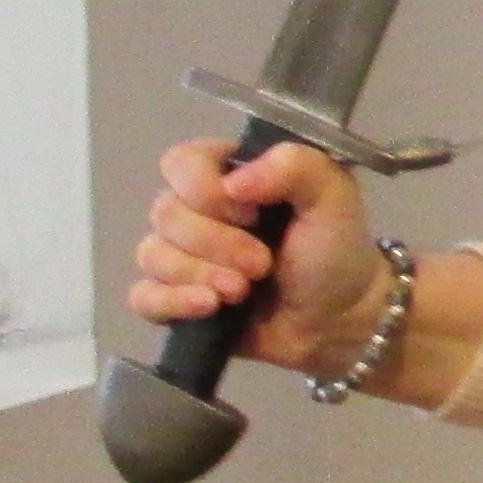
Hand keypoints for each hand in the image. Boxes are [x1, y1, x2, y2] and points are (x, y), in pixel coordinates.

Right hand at [128, 135, 393, 376]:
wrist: (340, 320)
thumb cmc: (336, 250)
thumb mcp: (333, 195)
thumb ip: (294, 166)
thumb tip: (233, 184)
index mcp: (231, 174)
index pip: (181, 163)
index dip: (205, 189)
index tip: (252, 214)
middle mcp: (199, 211)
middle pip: (165, 212)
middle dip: (215, 243)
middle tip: (261, 265)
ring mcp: (184, 257)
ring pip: (151, 254)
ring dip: (198, 274)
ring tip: (242, 292)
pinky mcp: (176, 301)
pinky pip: (142, 297)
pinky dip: (171, 302)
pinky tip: (208, 308)